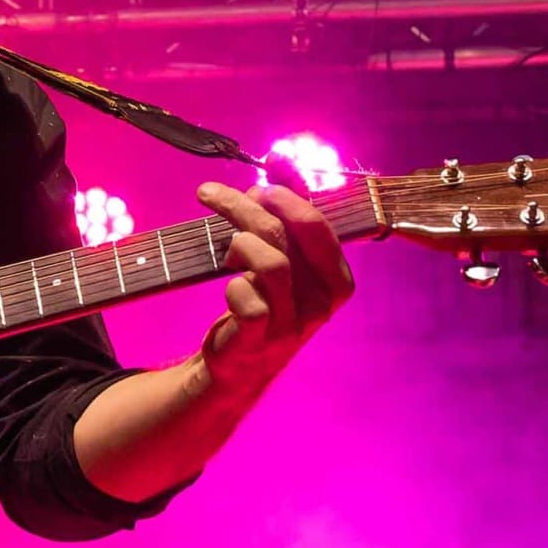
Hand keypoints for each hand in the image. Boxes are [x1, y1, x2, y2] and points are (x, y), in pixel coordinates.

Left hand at [194, 181, 354, 391]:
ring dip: (238, 244)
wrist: (241, 365)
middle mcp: (321, 303)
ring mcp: (292, 324)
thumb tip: (268, 183)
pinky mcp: (260, 339)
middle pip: (287, 235)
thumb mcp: (285, 266)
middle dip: (245, 206)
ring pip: (271, 262)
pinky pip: (248, 300)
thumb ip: (284, 226)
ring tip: (227, 250)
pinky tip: (229, 285)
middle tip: (212, 195)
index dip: (286, 199)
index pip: (318, 227)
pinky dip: (232, 285)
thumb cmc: (265, 304)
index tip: (258, 186)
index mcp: (336, 281)